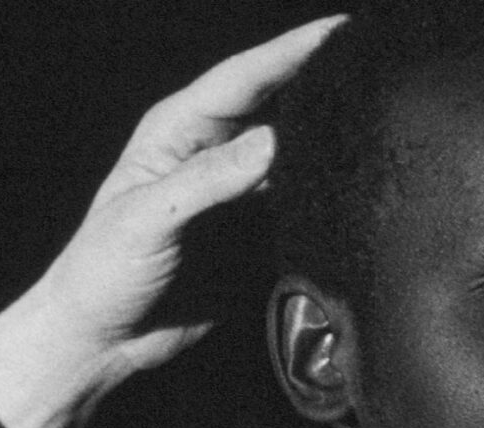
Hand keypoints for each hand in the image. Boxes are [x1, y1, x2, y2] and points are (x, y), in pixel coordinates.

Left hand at [0, 15, 346, 427]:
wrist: (103, 341)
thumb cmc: (103, 272)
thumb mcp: (147, 218)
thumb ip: (209, 180)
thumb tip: (275, 141)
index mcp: (177, 132)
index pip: (245, 77)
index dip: (292, 50)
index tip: (342, 30)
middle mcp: (211, 151)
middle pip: (276, 103)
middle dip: (320, 80)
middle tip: (373, 65)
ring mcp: (236, 192)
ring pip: (293, 149)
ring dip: (328, 134)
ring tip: (380, 115)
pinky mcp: (253, 230)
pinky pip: (297, 198)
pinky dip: (325, 186)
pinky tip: (357, 179)